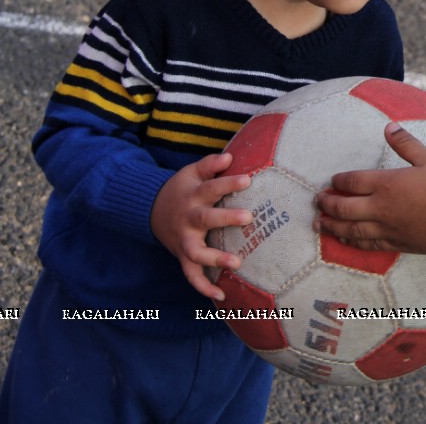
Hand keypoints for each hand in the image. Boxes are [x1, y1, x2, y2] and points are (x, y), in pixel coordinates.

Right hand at [150, 152, 251, 300]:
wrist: (150, 210)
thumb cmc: (182, 190)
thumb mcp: (191, 172)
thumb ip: (210, 164)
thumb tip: (229, 156)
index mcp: (193, 196)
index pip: (212, 187)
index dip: (228, 183)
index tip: (248, 180)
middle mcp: (188, 219)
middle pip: (206, 219)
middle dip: (226, 219)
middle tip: (248, 218)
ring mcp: (184, 240)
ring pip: (197, 253)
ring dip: (215, 259)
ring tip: (237, 263)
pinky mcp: (182, 256)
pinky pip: (191, 275)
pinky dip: (204, 287)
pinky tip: (222, 295)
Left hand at [315, 122, 425, 252]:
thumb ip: (406, 143)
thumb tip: (389, 126)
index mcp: (386, 183)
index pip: (352, 181)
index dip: (338, 181)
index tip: (332, 181)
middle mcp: (380, 207)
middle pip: (343, 207)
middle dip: (327, 204)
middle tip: (317, 202)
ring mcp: (385, 227)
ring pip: (350, 228)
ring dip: (331, 225)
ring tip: (319, 224)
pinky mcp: (393, 243)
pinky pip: (366, 244)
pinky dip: (350, 241)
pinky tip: (343, 239)